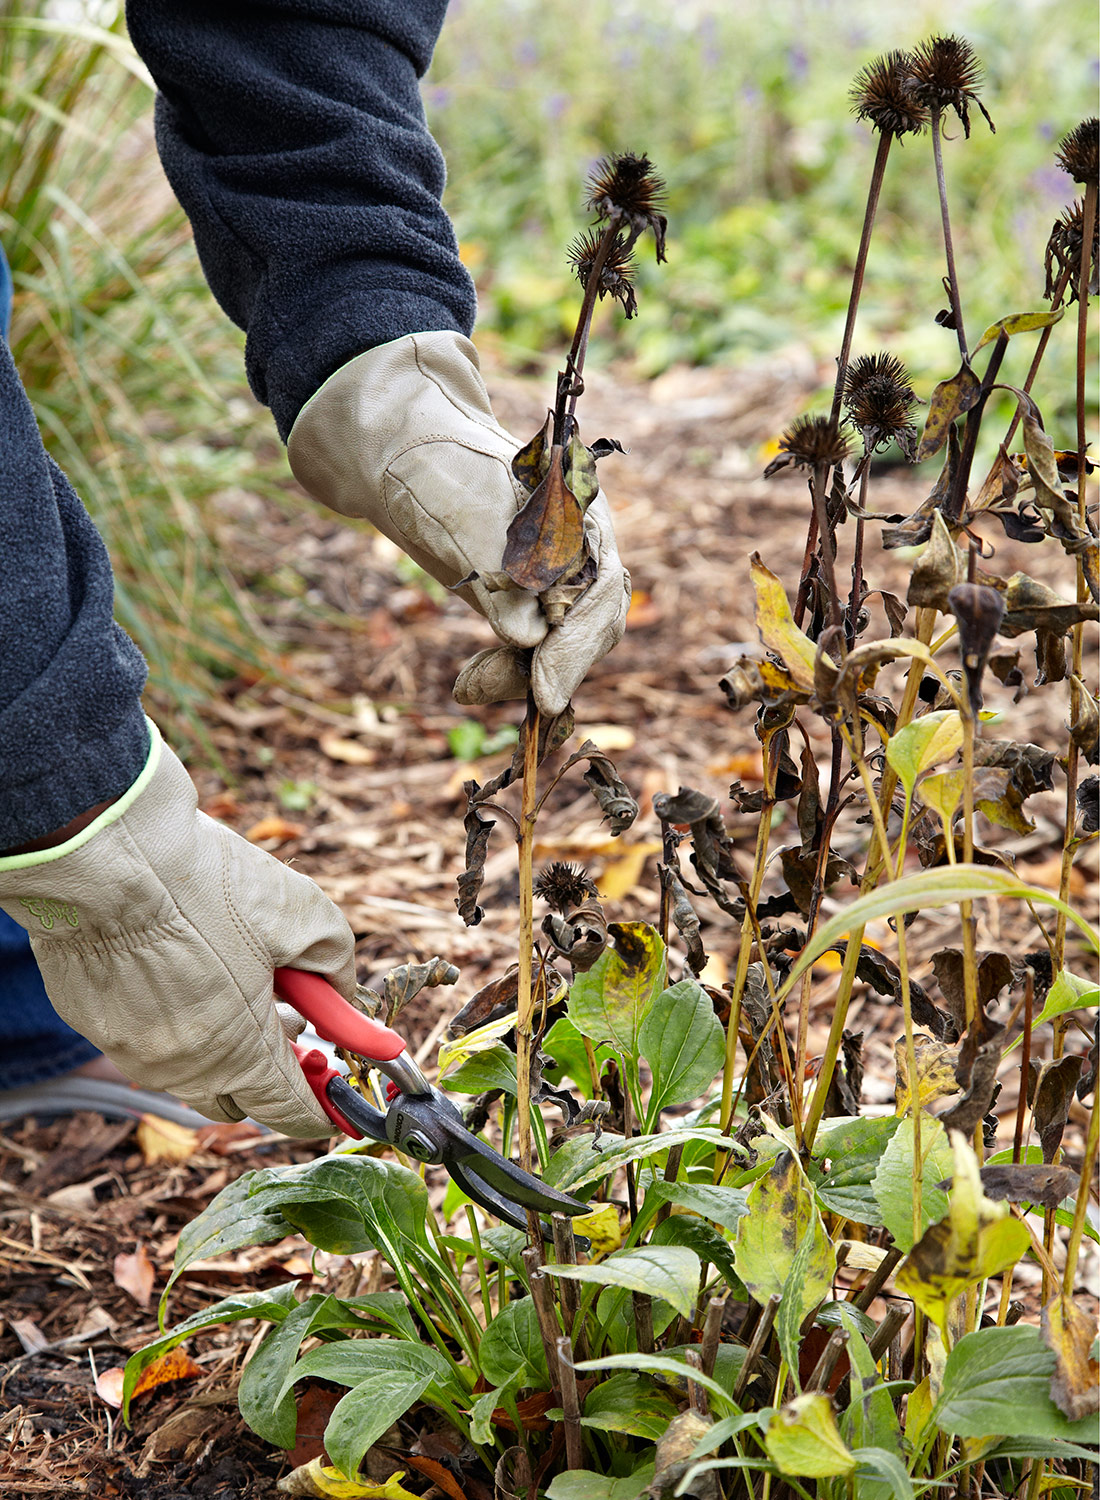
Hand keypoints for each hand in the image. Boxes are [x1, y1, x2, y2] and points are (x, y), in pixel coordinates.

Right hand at [0, 725, 354, 1136]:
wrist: (104, 852)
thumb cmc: (203, 883)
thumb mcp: (302, 913)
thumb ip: (336, 964)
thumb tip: (342, 993)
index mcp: (240, 1052)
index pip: (291, 1112)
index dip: (322, 1107)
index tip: (337, 1097)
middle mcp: (180, 1067)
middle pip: (238, 1098)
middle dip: (271, 1072)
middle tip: (291, 1024)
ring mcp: (128, 1048)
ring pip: (187, 1068)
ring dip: (221, 1042)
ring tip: (239, 982)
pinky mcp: (90, 1019)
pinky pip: (143, 1036)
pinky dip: (172, 1015)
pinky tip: (182, 963)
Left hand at [287, 331, 629, 716]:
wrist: (403, 456)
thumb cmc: (435, 471)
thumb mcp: (462, 518)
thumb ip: (500, 576)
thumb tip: (530, 640)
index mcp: (582, 512)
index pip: (599, 590)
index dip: (575, 645)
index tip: (543, 691)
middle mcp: (583, 548)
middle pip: (593, 624)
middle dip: (555, 667)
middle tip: (509, 697)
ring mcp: (559, 576)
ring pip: (565, 645)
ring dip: (525, 676)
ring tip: (470, 686)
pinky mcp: (530, 600)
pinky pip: (535, 649)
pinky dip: (508, 671)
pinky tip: (471, 683)